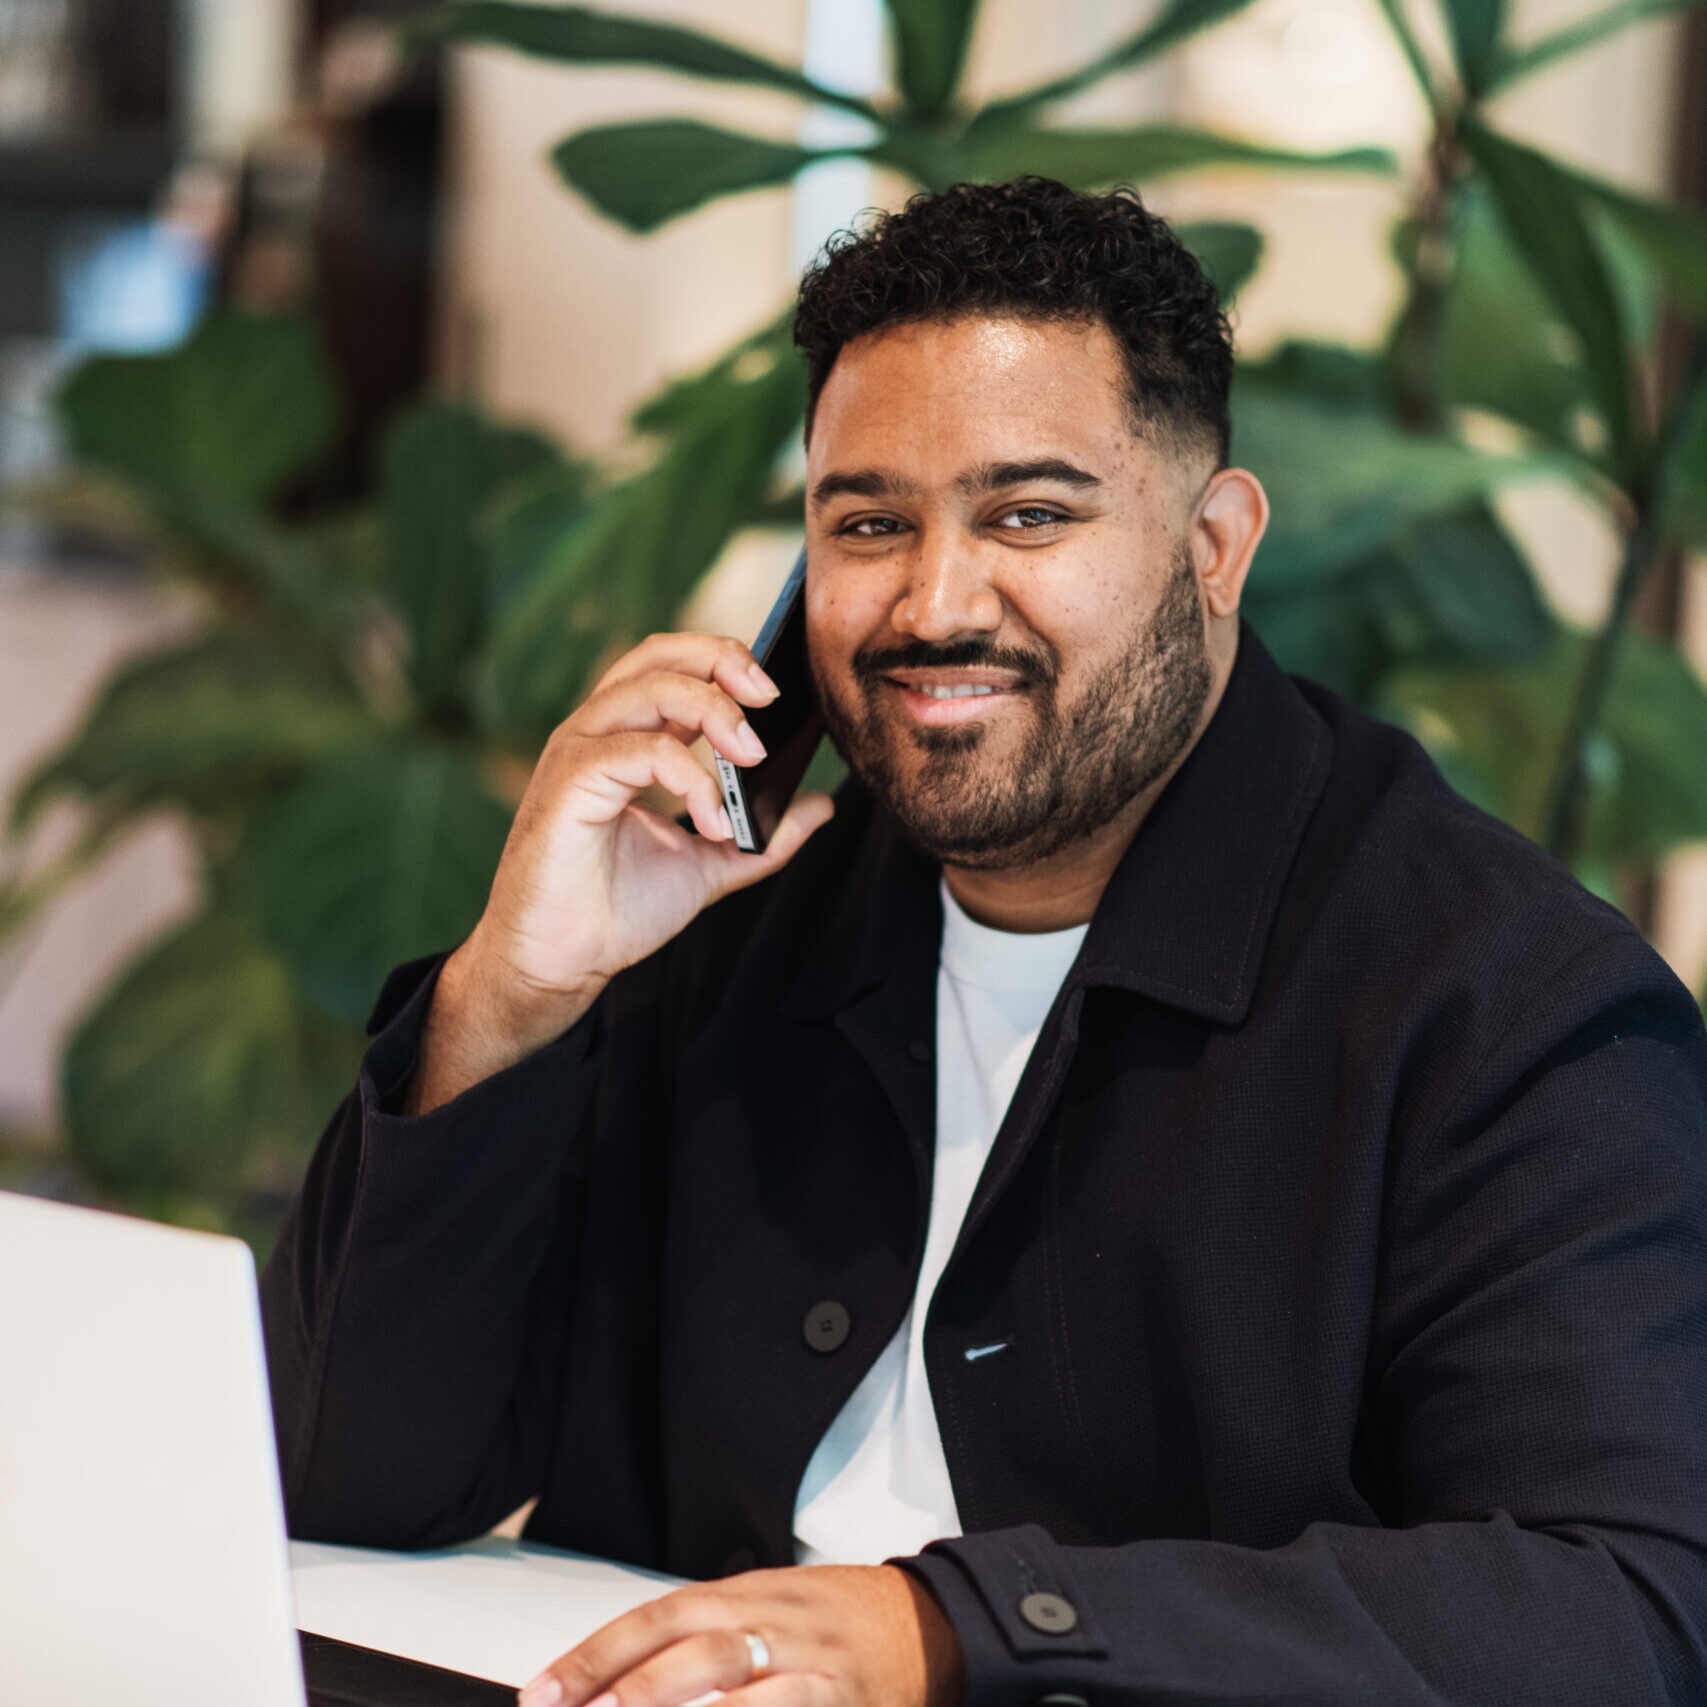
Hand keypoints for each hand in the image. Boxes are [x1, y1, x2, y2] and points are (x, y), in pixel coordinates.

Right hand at [407, 633, 834, 1112]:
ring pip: (651, 687)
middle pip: (659, 655)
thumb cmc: (618, 911)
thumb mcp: (710, 866)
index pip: (674, 664)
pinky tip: (713, 819)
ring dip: (715, 713)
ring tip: (752, 758)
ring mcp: (579, 751)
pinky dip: (690, 776)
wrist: (560, 962)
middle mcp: (599, 732)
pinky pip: (640, 748)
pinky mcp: (570, 781)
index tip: (777, 692)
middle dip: (723, 661)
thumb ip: (764, 836)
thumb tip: (821, 805)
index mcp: (627, 738)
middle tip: (771, 699)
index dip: (725, 660)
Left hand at [516, 1564, 963, 1706]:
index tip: (542, 1694)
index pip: (659, 1616)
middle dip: (630, 1691)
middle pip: (697, 1652)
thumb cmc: (834, 1621)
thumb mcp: (766, 1604)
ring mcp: (817, 1675)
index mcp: (751, 1592)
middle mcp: (780, 1627)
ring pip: (747, 1700)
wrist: (931, 1626)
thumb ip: (701, 1633)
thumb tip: (611, 1675)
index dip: (597, 1655)